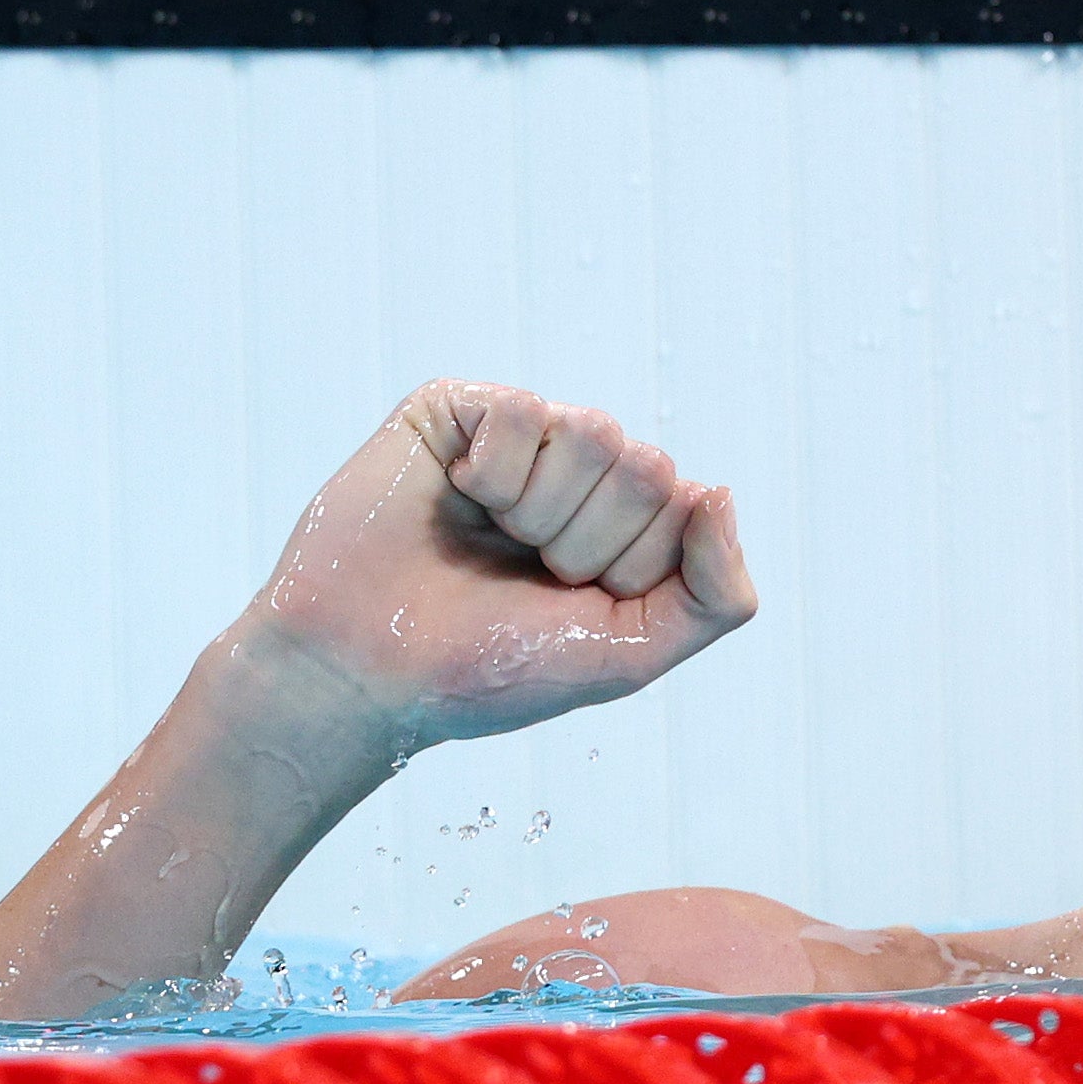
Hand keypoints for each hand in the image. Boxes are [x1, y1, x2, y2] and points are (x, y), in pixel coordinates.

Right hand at [230, 381, 757, 748]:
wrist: (363, 673)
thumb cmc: (490, 669)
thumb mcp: (628, 655)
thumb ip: (714, 596)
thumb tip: (719, 492)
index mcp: (631, 527)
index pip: (687, 507)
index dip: (632, 569)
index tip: (571, 604)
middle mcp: (585, 475)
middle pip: (648, 467)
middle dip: (587, 543)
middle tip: (523, 574)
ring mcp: (526, 438)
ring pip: (595, 432)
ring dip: (539, 510)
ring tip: (489, 539)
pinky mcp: (461, 410)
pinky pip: (523, 412)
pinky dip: (492, 473)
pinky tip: (456, 499)